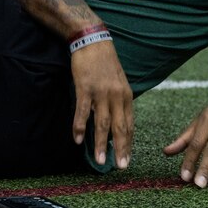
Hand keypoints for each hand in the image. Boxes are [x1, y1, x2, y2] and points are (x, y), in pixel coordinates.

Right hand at [70, 41, 133, 168]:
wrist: (93, 40)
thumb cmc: (104, 62)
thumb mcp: (119, 81)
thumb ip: (119, 100)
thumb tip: (117, 119)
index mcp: (126, 96)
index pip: (129, 124)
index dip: (128, 143)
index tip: (127, 158)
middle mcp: (116, 96)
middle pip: (119, 128)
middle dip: (120, 149)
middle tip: (120, 167)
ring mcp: (101, 93)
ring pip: (102, 123)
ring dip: (101, 144)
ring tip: (100, 161)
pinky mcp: (85, 88)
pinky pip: (83, 112)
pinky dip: (80, 127)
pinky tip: (78, 139)